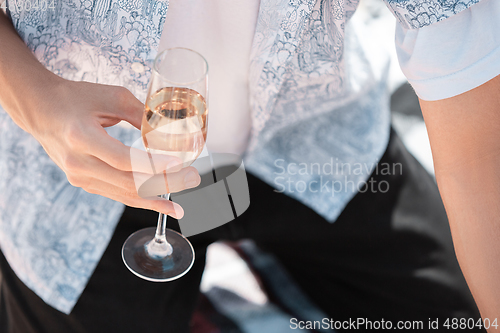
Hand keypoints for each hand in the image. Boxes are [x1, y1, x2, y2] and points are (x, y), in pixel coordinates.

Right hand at [23, 78, 200, 217]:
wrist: (40, 110)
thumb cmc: (75, 98)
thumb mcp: (111, 96)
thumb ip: (141, 114)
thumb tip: (171, 130)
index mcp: (81, 137)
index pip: (124, 160)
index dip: (153, 166)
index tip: (180, 165)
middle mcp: (78, 163)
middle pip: (128, 182)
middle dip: (165, 184)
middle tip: (193, 179)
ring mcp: (79, 177)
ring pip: (124, 194)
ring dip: (156, 199)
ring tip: (182, 203)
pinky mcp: (84, 182)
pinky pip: (117, 194)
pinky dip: (142, 199)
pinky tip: (162, 204)